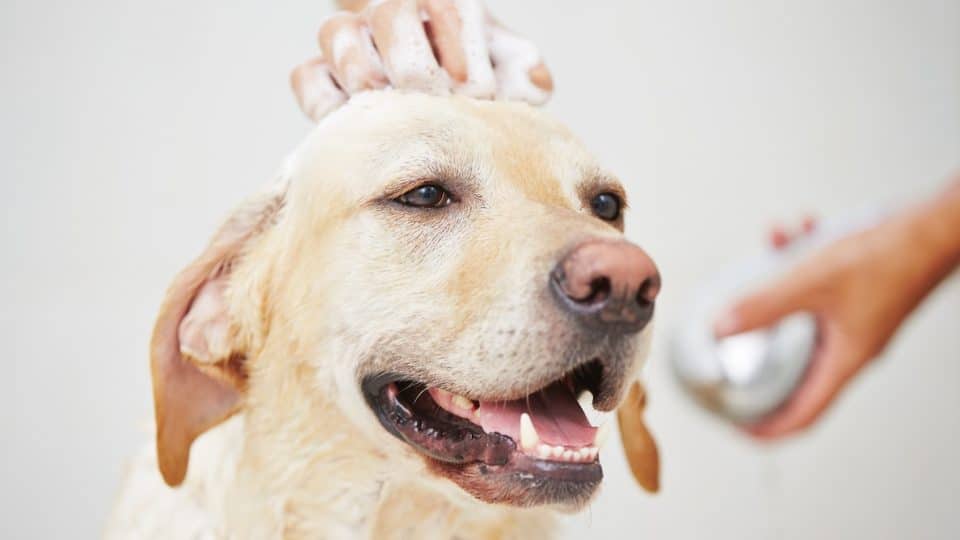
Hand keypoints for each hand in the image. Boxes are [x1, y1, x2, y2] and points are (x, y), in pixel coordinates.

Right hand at [290, 0, 552, 121]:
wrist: (446, 118)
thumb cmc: (482, 90)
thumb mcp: (513, 78)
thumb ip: (525, 74)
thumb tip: (530, 86)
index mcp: (444, 6)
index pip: (447, 4)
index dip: (461, 48)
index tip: (477, 91)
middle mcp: (393, 14)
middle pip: (389, 13)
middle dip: (416, 66)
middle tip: (434, 104)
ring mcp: (353, 43)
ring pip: (338, 33)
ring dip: (368, 78)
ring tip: (397, 115)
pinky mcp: (322, 77)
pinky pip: (307, 77)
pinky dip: (327, 103)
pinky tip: (359, 127)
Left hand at [714, 180, 959, 438]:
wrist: (934, 227)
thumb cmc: (887, 257)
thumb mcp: (812, 282)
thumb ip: (764, 306)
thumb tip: (720, 328)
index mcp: (845, 360)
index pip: (804, 415)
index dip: (769, 428)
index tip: (738, 426)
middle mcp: (850, 347)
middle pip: (796, 368)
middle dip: (759, 352)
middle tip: (726, 350)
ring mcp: (854, 321)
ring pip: (801, 313)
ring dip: (778, 283)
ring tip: (769, 246)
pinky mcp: (857, 293)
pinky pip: (816, 284)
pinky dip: (799, 259)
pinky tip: (792, 228)